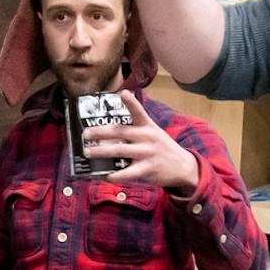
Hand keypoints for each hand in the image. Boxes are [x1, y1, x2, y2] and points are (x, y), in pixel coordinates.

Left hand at [79, 90, 199, 192]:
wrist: (183, 167)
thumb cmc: (162, 147)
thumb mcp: (153, 132)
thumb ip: (135, 128)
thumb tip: (108, 130)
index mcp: (147, 126)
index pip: (138, 111)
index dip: (130, 102)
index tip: (122, 93)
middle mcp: (147, 137)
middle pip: (120, 132)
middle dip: (100, 132)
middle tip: (86, 134)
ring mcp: (147, 153)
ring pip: (120, 151)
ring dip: (101, 152)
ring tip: (88, 152)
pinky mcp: (148, 169)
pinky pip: (127, 172)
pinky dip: (114, 175)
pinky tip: (104, 175)